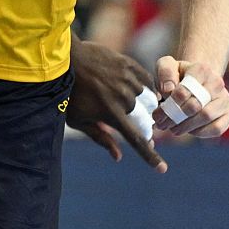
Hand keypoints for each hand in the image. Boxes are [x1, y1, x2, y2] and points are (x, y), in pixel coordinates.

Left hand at [68, 40, 167, 172]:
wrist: (66, 58)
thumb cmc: (69, 92)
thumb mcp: (77, 119)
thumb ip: (100, 137)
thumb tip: (119, 157)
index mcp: (111, 114)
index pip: (136, 140)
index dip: (150, 156)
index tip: (162, 169)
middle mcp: (124, 98)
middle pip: (140, 116)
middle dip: (134, 117)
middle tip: (115, 108)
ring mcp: (128, 80)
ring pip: (144, 98)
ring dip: (137, 100)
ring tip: (116, 92)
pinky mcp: (129, 65)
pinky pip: (146, 80)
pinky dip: (145, 86)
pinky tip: (135, 87)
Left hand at [153, 55, 228, 137]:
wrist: (195, 81)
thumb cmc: (177, 75)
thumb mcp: (166, 66)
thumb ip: (165, 72)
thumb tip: (168, 89)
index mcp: (201, 69)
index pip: (184, 90)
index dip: (170, 103)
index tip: (158, 110)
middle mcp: (217, 83)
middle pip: (195, 105)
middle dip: (175, 117)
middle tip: (161, 123)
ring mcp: (225, 99)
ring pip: (206, 117)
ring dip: (186, 126)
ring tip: (172, 128)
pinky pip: (216, 128)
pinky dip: (199, 132)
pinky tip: (188, 129)